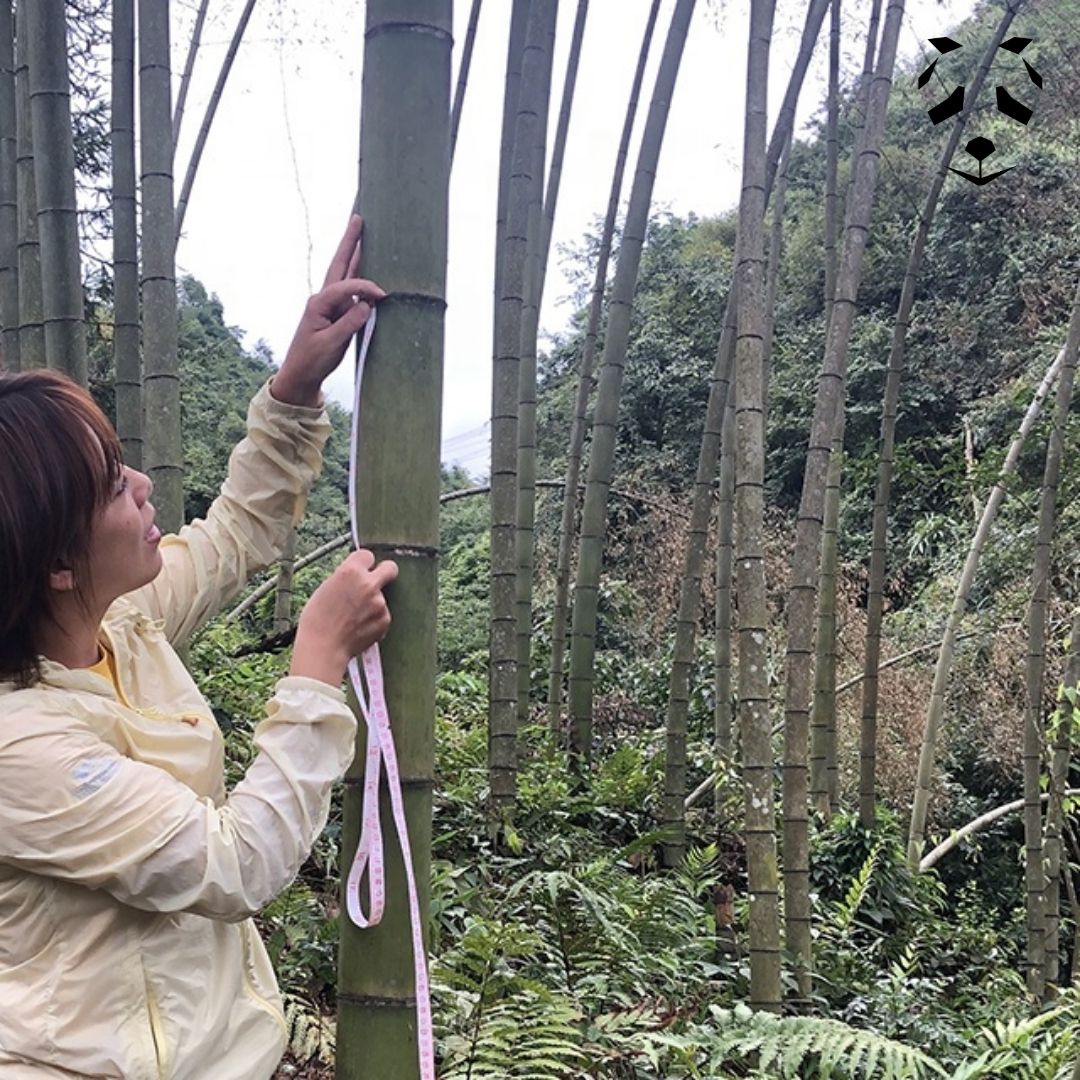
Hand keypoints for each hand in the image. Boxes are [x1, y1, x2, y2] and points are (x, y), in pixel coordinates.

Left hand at [272, 215, 385, 407]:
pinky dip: (359, 276)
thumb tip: (367, 305)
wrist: (301, 375)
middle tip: (357, 218)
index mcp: (319, 303)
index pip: (346, 286)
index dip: (365, 288)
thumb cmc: (312, 360)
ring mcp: (330, 305)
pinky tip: (366, 267)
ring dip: (354, 253)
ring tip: (362, 234)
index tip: (383, 296)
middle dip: (349, 241)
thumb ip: (349, 323)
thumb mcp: (331, 344)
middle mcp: (323, 299)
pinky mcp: (336, 314)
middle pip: (339, 264)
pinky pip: (350, 291)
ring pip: (344, 273)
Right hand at [291, 549, 399, 686]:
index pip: (367, 555)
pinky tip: (358, 628)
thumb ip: (345, 579)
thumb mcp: (326, 588)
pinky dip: (374, 620)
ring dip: (372, 604)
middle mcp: (369, 584)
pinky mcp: (385, 619)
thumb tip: (356, 576)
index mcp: (350, 572)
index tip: (361, 569)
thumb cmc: (317, 620)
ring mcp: (379, 602)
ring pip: (381, 597)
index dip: (363, 563)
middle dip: (385, 572)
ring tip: (353, 619)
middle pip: (390, 568)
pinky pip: (382, 614)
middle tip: (378, 580)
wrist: (323, 647)